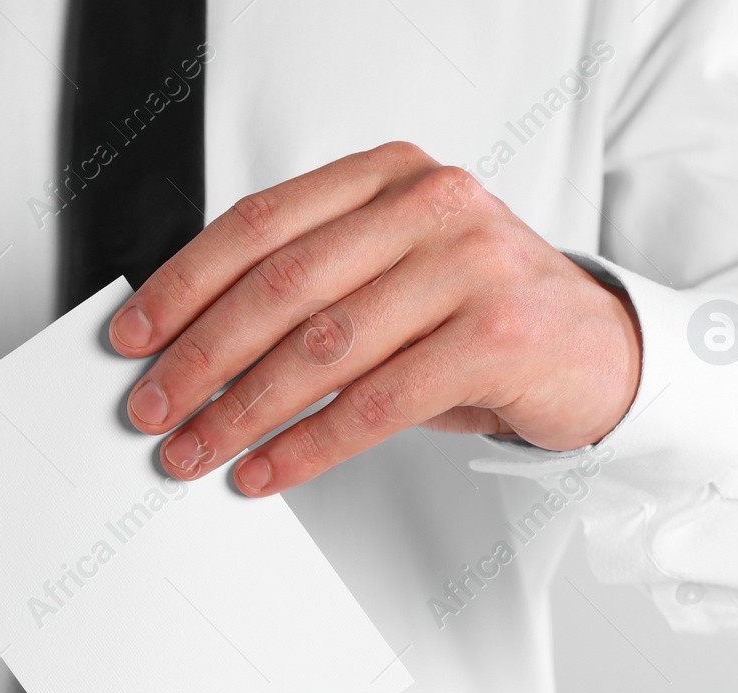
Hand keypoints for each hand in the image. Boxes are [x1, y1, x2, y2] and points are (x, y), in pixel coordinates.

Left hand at [109, 141, 641, 495]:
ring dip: (243, 410)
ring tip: (198, 451)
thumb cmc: (487, 317)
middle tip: (153, 408)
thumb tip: (197, 348)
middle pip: (281, 284)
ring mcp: (470, 266)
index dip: (184, 284)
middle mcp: (431, 206)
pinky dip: (310, 446)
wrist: (602, 352)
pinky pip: (376, 402)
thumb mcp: (401, 275)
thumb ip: (319, 286)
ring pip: (323, 346)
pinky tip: (269, 470)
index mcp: (391, 177)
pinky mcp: (497, 336)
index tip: (135, 337)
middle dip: (201, 356)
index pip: (261, 222)